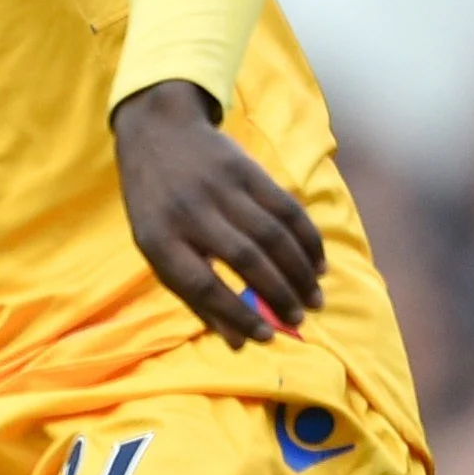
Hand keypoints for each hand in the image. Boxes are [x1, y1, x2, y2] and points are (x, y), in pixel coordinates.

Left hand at [112, 81, 322, 345]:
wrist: (158, 133)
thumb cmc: (157, 206)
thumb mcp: (155, 249)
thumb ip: (193, 294)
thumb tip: (237, 342)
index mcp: (159, 239)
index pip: (202, 285)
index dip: (236, 314)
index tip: (265, 337)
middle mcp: (190, 214)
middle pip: (246, 259)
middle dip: (278, 294)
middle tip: (299, 320)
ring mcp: (220, 189)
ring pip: (272, 235)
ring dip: (300, 271)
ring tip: (314, 299)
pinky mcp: (247, 171)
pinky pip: (286, 209)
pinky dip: (307, 239)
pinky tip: (318, 264)